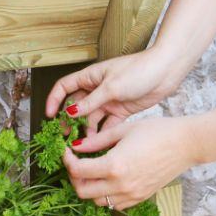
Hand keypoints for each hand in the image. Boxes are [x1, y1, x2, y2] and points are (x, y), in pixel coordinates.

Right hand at [44, 47, 182, 136]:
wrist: (166, 71)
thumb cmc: (139, 70)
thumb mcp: (111, 86)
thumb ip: (90, 101)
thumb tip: (70, 113)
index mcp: (91, 77)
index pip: (64, 87)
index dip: (54, 100)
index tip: (49, 116)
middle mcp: (98, 89)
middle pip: (76, 105)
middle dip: (69, 120)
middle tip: (66, 136)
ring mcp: (109, 100)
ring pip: (91, 117)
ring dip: (86, 129)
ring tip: (83, 144)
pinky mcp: (122, 110)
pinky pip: (107, 124)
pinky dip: (102, 134)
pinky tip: (99, 145)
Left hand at [62, 115, 195, 209]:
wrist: (186, 144)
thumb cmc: (158, 131)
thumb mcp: (123, 129)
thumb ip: (97, 140)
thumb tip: (77, 146)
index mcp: (114, 165)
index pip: (77, 171)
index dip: (67, 160)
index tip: (67, 150)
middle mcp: (120, 185)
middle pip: (82, 191)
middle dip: (74, 177)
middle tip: (76, 162)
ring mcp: (131, 195)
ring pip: (97, 201)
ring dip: (89, 187)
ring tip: (91, 170)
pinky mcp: (140, 198)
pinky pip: (114, 204)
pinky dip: (105, 194)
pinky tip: (108, 178)